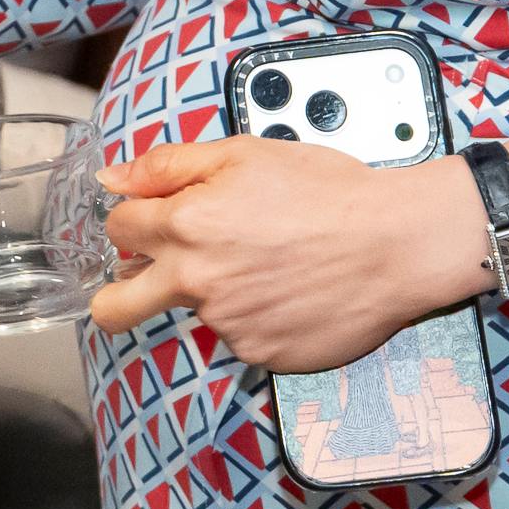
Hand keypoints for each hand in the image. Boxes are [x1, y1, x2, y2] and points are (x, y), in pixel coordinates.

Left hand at [86, 135, 489, 371]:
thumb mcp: (243, 153)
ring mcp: (229, 326)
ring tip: (269, 265)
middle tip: (136, 285)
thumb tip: (112, 180)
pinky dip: (257, 317)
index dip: (134, 219)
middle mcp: (197, 282)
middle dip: (114, 297)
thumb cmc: (328, 191)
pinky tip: (291, 291)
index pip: (118, 230)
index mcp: (186, 225)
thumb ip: (167, 166)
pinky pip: (241, 337)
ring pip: (195, 313)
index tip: (151, 220)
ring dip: (215, 293)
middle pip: (117, 307)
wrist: (396, 243)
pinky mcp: (263, 356)